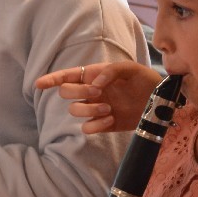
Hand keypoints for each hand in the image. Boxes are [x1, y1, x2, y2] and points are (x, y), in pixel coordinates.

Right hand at [33, 61, 161, 133]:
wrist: (159, 102)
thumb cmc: (145, 80)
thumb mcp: (131, 68)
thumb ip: (111, 71)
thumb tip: (95, 83)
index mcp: (94, 75)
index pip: (67, 76)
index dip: (51, 79)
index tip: (38, 84)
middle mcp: (91, 91)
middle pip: (66, 93)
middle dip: (77, 92)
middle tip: (97, 92)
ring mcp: (95, 108)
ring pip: (74, 111)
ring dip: (87, 109)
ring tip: (108, 108)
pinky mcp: (102, 124)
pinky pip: (87, 127)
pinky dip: (96, 125)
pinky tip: (110, 119)